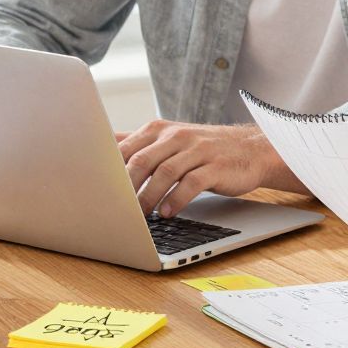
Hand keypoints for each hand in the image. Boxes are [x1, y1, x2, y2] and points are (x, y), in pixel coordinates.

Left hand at [115, 118, 292, 216]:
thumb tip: (102, 150)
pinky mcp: (215, 166)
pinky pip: (191, 184)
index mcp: (159, 130)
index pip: (126, 148)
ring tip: (140, 217)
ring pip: (165, 173)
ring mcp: (197, 150)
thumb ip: (139, 146)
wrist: (250, 149)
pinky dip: (176, 200)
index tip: (98, 192)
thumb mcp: (169, 141)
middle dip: (126, 188)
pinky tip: (167, 213)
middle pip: (142, 160)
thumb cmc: (203, 150)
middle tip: (115, 209)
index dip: (109, 171)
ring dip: (149, 197)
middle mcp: (176, 136)